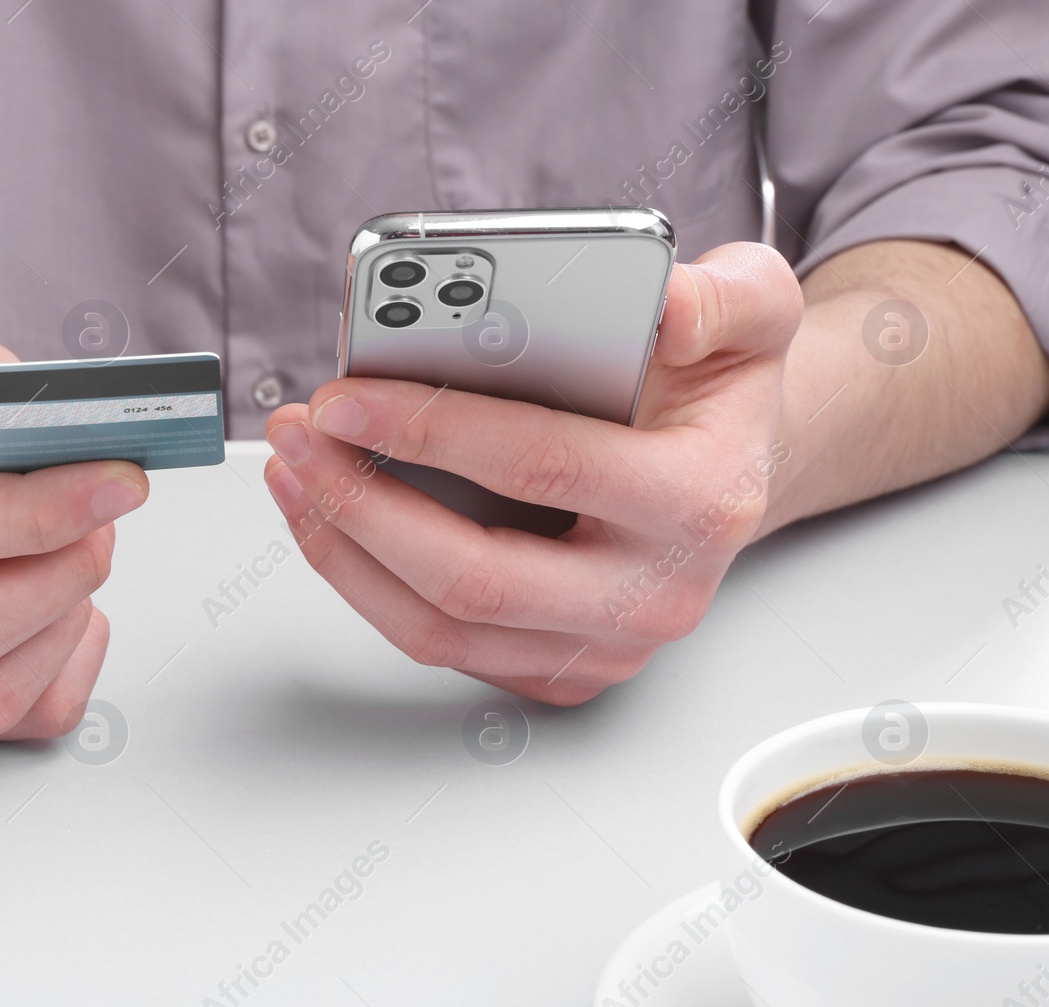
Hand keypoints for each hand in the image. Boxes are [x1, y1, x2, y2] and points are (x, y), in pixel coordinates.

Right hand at [0, 335, 147, 737]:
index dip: (37, 515)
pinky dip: (66, 667)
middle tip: (105, 529)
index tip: (118, 486)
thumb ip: (10, 409)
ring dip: (64, 627)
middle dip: (60, 580)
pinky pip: (11, 719)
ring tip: (84, 561)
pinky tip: (71, 610)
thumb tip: (98, 451)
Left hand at [261, 243, 801, 704]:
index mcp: (702, 500)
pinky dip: (367, 583)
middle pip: (476, 577)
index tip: (347, 395)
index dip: (432, 431)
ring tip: (293, 471)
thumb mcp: (755, 311)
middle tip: (299, 438)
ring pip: (442, 628)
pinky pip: (441, 645)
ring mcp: (605, 647)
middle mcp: (656, 594)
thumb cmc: (714, 392)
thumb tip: (667, 305)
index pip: (545, 468)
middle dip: (363, 505)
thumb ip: (726, 294)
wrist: (731, 470)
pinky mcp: (559, 671)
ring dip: (346, 551)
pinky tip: (327, 517)